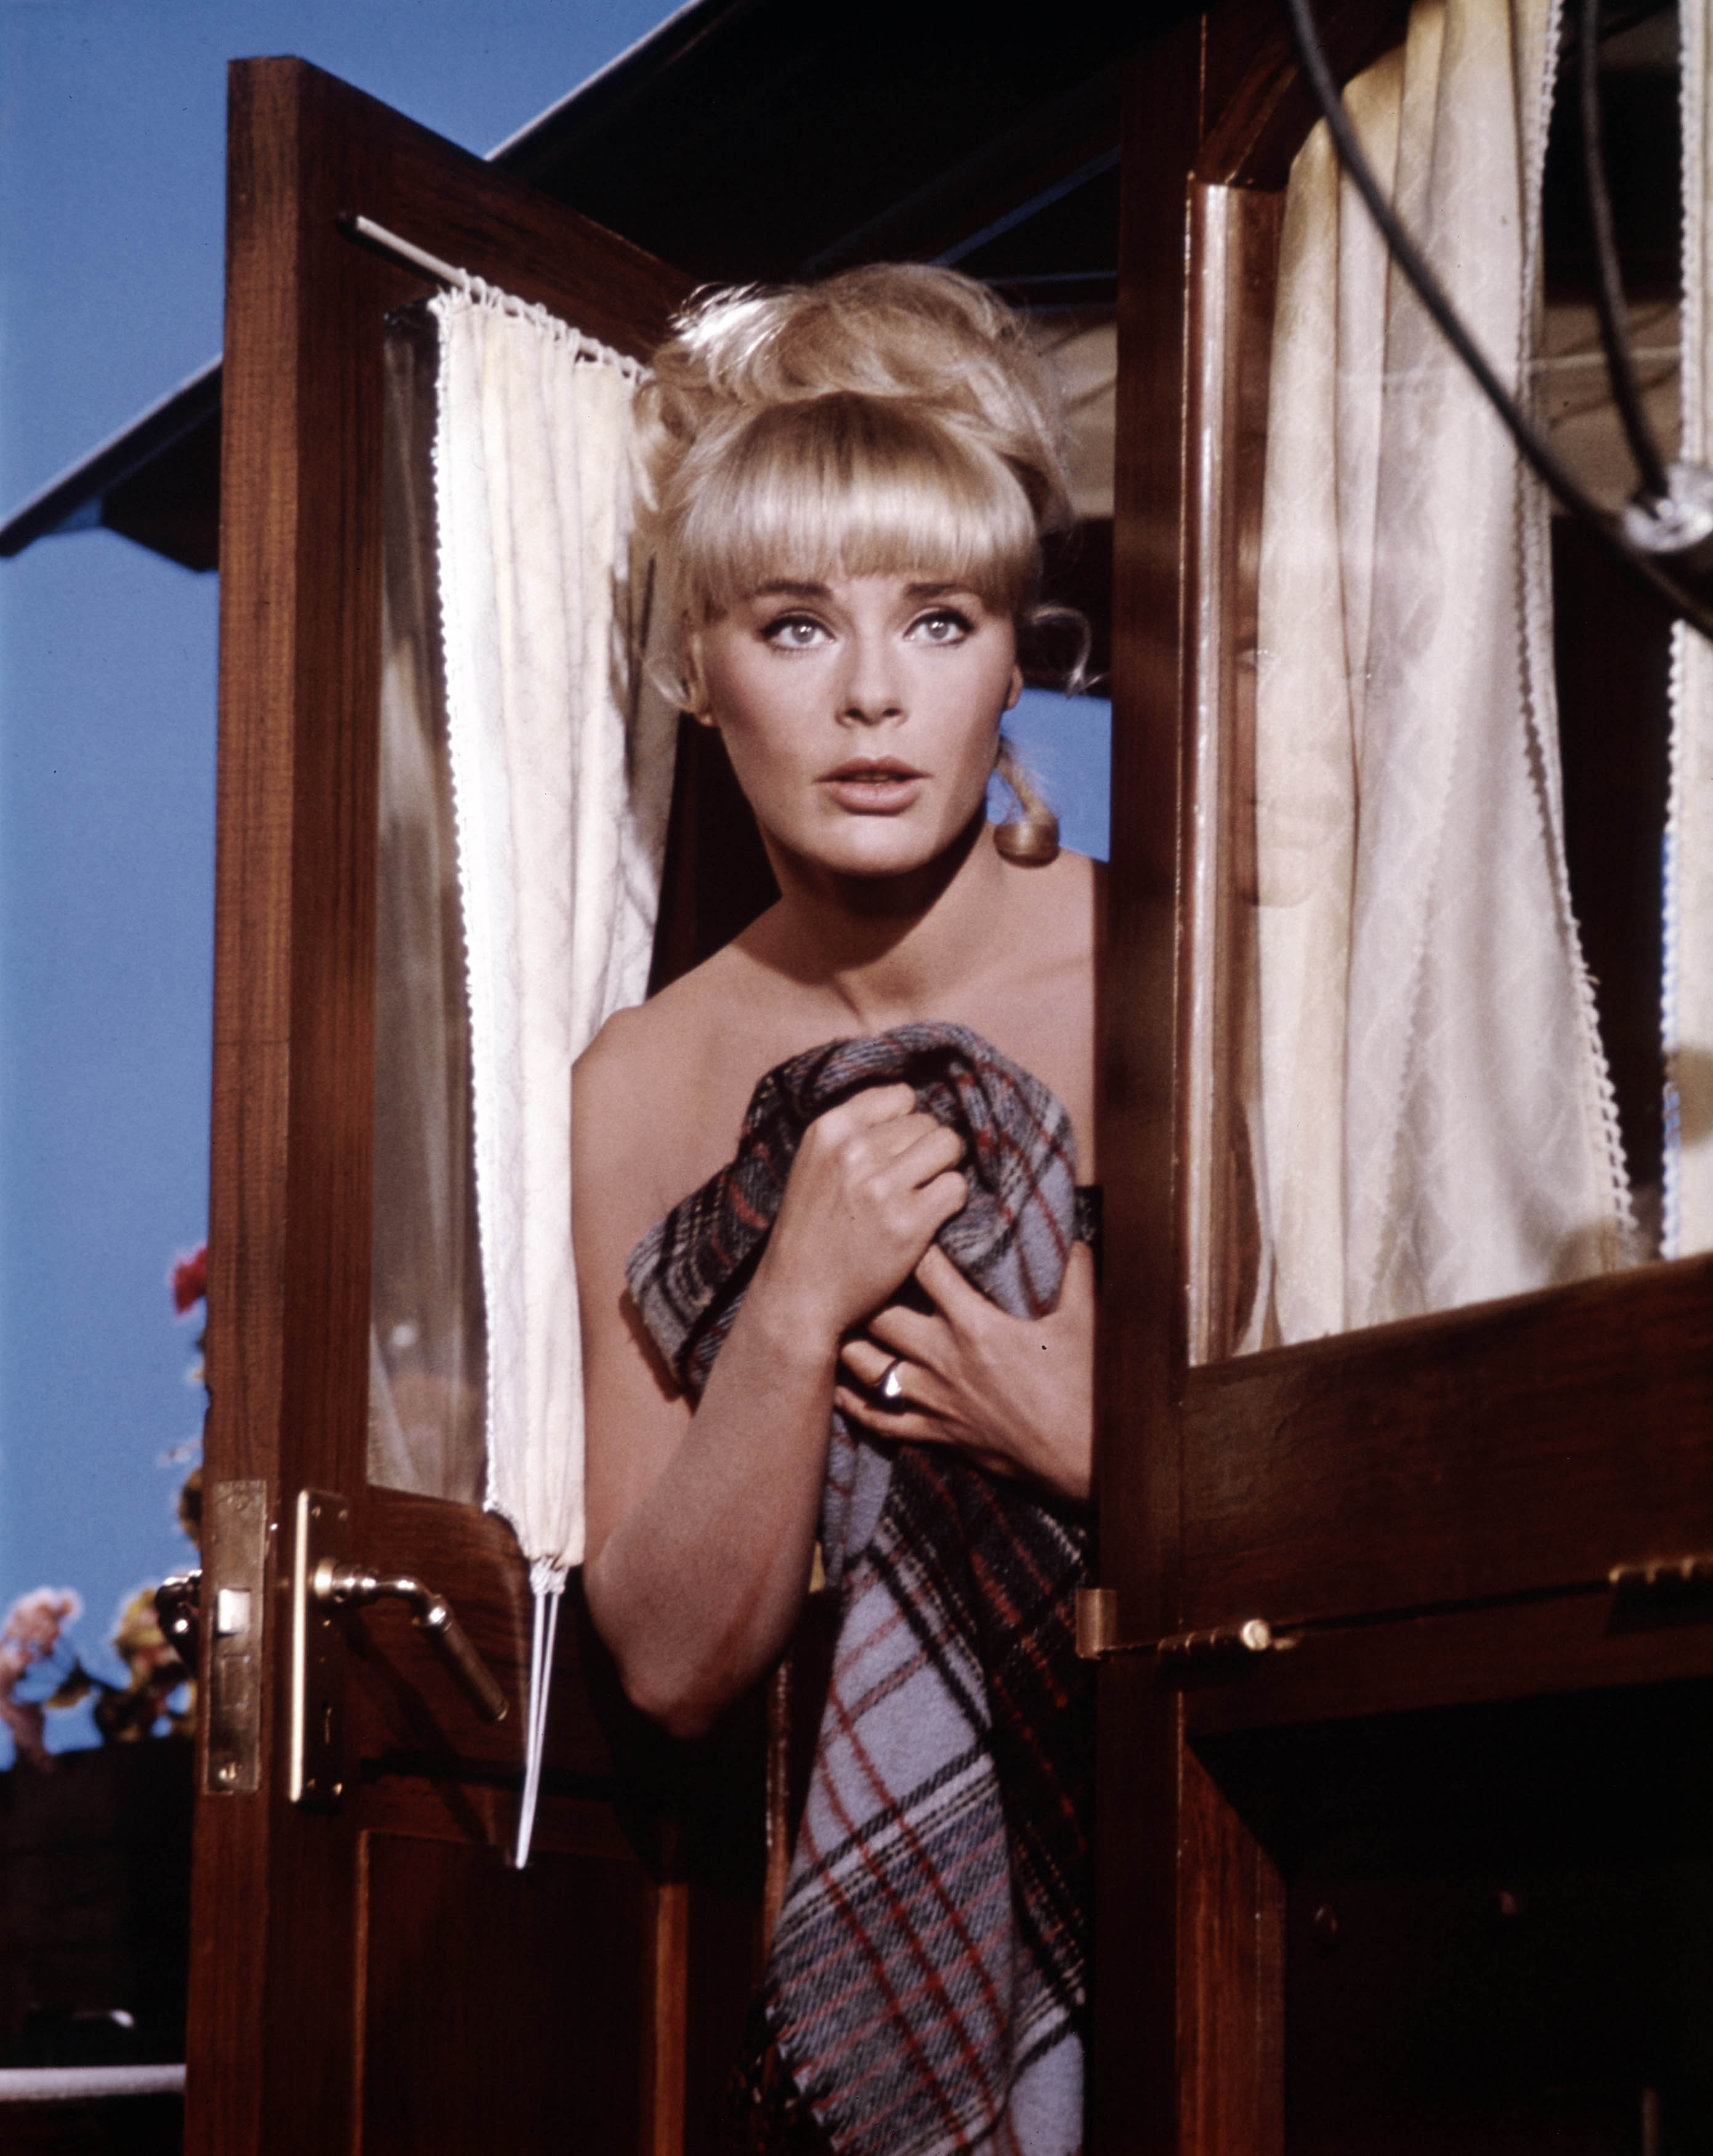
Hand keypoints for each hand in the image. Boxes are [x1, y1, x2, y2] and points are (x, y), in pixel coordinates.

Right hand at [754, 1085, 968, 1342]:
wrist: (798, 1294)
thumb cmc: (813, 1229)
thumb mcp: (815, 1163)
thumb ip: (855, 1131)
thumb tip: (913, 1101)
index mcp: (829, 1129)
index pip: (901, 1096)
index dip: (906, 1124)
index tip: (895, 1153)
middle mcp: (854, 1151)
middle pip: (928, 1122)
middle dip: (925, 1151)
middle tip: (907, 1184)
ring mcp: (881, 1187)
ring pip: (948, 1147)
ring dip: (942, 1172)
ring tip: (919, 1197)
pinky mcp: (908, 1223)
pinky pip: (957, 1188)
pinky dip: (950, 1203)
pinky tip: (927, 1219)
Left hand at [835, 1242, 1093, 1500]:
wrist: (1085, 1459)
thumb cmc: (1086, 1388)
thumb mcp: (1086, 1322)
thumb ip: (1078, 1274)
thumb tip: (1082, 1235)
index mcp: (975, 1325)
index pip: (926, 1269)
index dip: (910, 1242)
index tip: (902, 1223)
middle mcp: (943, 1359)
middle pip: (879, 1316)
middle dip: (865, 1293)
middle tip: (855, 1274)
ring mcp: (934, 1401)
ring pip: (867, 1368)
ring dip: (850, 1345)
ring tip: (836, 1323)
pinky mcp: (936, 1435)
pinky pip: (881, 1421)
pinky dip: (856, 1405)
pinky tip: (839, 1389)